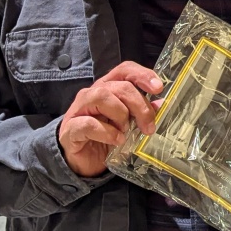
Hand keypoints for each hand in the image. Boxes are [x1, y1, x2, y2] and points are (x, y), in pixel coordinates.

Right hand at [59, 62, 162, 177]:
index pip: (125, 69)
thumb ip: (141, 112)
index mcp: (108, 87)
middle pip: (120, 86)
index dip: (143, 75)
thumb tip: (160, 104)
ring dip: (120, 115)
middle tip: (148, 126)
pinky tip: (117, 141)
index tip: (158, 88)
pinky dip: (108, 133)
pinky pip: (89, 123)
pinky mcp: (71, 128)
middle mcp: (92, 93)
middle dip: (139, 106)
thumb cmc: (106, 137)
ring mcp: (79, 109)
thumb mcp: (128, 124)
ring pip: (102, 97)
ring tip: (125, 131)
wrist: (83, 160)